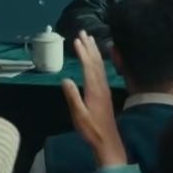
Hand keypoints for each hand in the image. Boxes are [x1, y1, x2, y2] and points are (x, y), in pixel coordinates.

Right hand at [61, 31, 125, 166]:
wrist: (107, 140)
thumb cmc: (91, 129)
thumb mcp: (78, 115)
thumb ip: (72, 97)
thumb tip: (65, 79)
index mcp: (94, 90)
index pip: (88, 66)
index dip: (83, 53)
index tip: (77, 40)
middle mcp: (101, 86)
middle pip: (96, 62)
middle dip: (89, 47)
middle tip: (84, 32)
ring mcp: (105, 89)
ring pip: (100, 66)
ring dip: (94, 52)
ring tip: (90, 40)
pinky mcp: (105, 93)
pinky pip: (102, 72)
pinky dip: (98, 61)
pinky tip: (96, 59)